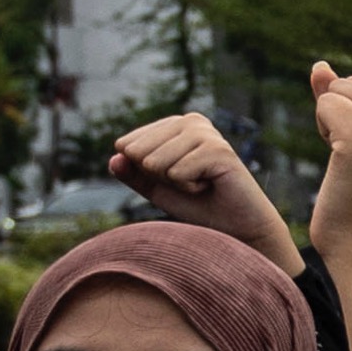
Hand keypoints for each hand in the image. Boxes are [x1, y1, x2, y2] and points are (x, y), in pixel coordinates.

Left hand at [107, 112, 297, 267]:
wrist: (238, 229)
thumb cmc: (200, 207)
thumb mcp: (157, 189)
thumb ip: (133, 173)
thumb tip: (114, 158)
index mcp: (174, 125)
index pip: (127, 144)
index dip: (145, 172)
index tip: (175, 179)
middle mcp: (191, 121)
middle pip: (138, 152)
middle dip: (158, 177)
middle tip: (189, 183)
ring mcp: (206, 133)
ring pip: (155, 162)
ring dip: (175, 183)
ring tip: (201, 185)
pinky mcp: (218, 150)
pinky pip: (176, 172)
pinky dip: (189, 188)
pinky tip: (211, 186)